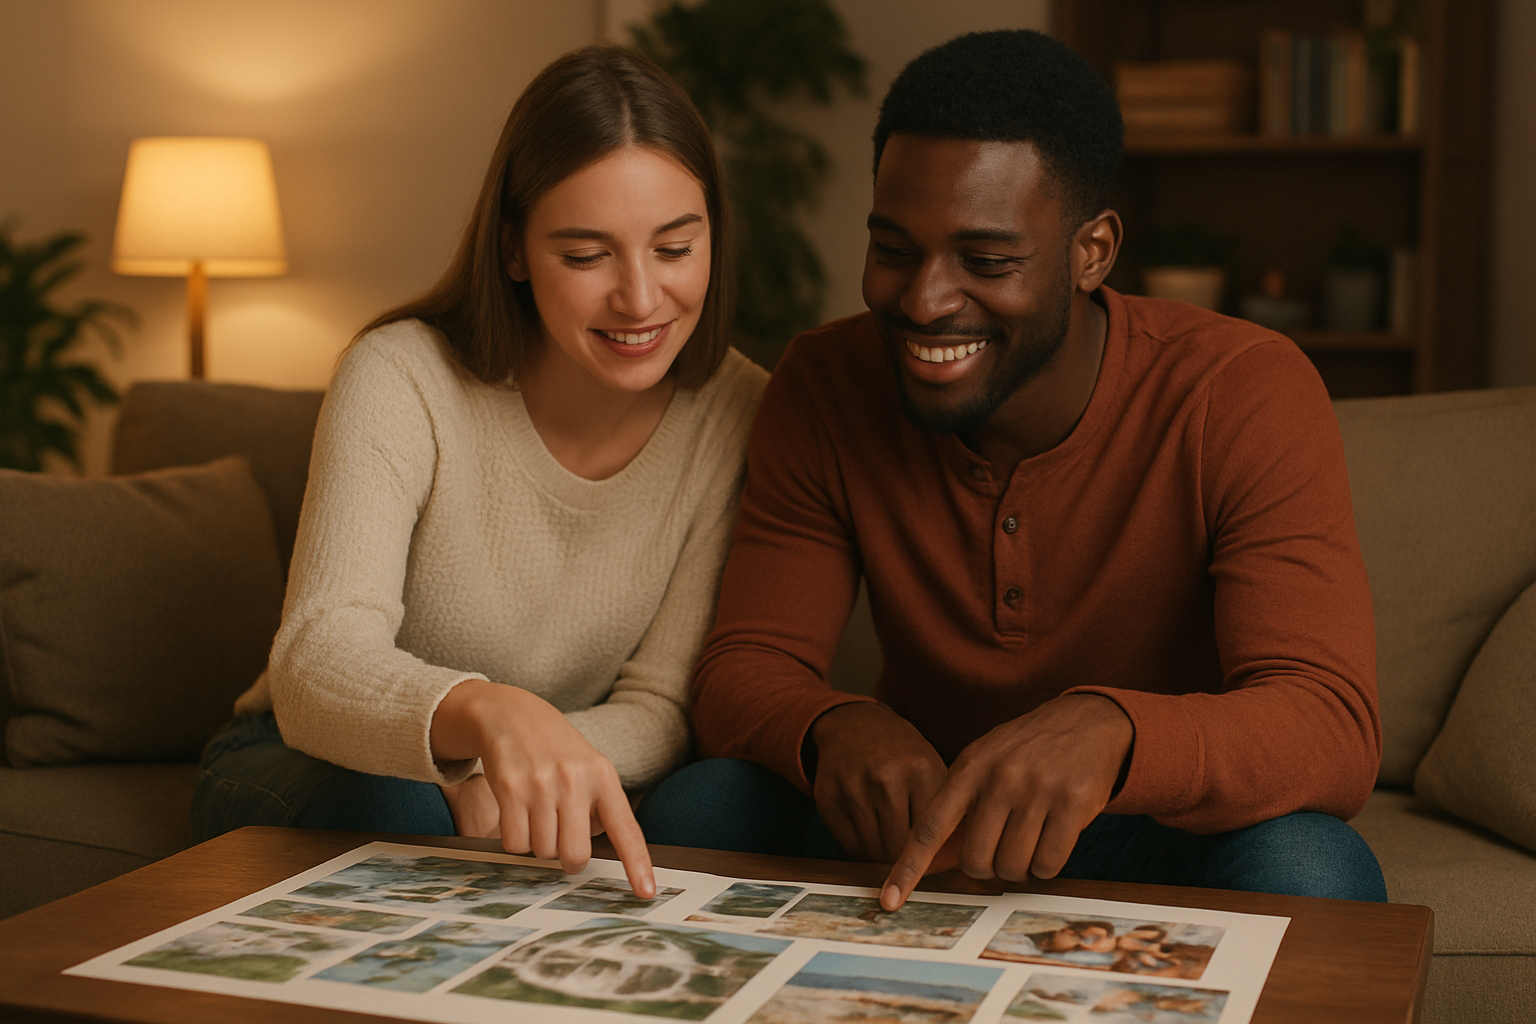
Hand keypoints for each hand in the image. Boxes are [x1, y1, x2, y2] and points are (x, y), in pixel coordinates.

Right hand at [430, 679, 655, 898]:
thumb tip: (588, 854)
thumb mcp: (590, 768)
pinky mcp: (509, 789)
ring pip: (542, 851)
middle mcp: (575, 781)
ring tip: (538, 815)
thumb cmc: (557, 751)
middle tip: (562, 841)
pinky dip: (515, 841)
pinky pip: (514, 844)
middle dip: (568, 859)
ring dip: (539, 845)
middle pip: (575, 855)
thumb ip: (600, 808)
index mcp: (603, 777)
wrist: (513, 715)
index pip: (625, 829)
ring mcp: (541, 785)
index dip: (637, 864)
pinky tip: (518, 814)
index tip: (646, 892)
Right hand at [808, 702, 947, 862]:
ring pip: (873, 851)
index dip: (931, 852)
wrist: (854, 723)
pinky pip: (848, 845)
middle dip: (904, 857)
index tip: (930, 857)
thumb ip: (947, 806)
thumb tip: (962, 855)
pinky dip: (860, 849)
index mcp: (920, 769)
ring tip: (888, 840)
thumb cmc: (899, 752)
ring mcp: (853, 788)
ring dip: (882, 854)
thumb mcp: (931, 766)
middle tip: (906, 852)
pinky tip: (868, 833)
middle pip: (899, 848)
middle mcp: (886, 778)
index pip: (930, 835)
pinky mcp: (828, 798)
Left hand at [880, 694, 1132, 909]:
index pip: (929, 827)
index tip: (889, 900)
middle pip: (975, 860)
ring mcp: (1037, 790)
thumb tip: (934, 860)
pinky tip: (1052, 839)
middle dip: (986, 867)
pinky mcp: (1072, 804)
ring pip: (1012, 867)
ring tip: (1029, 839)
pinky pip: (1048, 864)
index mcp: (969, 767)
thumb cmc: (1028, 750)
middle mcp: (1000, 778)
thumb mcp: (986, 759)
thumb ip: (960, 802)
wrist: (1088, 720)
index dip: (908, 868)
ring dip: (1019, 868)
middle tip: (1001, 848)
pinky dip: (1047, 865)